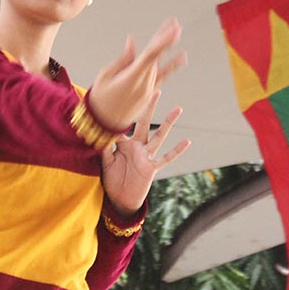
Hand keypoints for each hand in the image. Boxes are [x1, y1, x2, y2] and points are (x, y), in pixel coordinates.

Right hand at [89, 17, 185, 131]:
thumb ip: (123, 59)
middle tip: (175, 23)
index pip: (152, 54)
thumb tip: (132, 43)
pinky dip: (172, 66)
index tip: (171, 27)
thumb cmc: (100, 100)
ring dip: (168, 49)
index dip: (163, 39)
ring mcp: (148, 90)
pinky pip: (162, 77)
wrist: (103, 124)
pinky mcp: (148, 95)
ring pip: (160, 65)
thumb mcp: (105, 76)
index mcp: (132, 77)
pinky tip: (181, 58)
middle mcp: (145, 83)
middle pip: (158, 57)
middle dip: (166, 38)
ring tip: (176, 34)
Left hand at [101, 91, 190, 215]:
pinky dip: (176, 151)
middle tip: (155, 90)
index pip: (124, 125)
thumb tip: (101, 134)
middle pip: (145, 123)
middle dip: (150, 108)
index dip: (123, 113)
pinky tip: (187, 141)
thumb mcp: (106, 163)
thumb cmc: (113, 180)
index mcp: (124, 144)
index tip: (123, 96)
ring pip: (159, 136)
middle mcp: (137, 146)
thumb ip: (105, 149)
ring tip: (178, 109)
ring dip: (168, 123)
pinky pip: (166, 158)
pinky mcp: (152, 168)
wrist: (120, 199)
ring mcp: (146, 156)